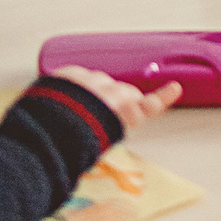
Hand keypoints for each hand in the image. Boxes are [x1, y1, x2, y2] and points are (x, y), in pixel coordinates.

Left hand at [52, 67, 179, 135]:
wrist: (46, 131)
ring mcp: (90, 81)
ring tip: (76, 113)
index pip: (148, 107)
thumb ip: (111, 128)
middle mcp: (112, 94)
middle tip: (101, 117)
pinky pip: (77, 77)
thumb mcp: (100, 144)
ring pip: (98, 82)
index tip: (174, 89)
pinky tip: (64, 100)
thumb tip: (111, 124)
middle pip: (123, 92)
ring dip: (93, 93)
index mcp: (122, 115)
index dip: (162, 98)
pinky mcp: (70, 74)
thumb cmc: (73, 146)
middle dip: (118, 100)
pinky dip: (74, 86)